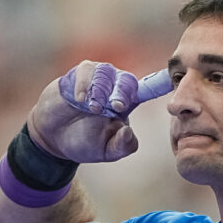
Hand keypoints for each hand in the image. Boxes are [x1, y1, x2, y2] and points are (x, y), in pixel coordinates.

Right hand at [27, 62, 171, 162]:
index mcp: (126, 104)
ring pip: (108, 73)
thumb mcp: (106, 151)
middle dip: (123, 92)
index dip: (158, 83)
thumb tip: (129, 131)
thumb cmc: (83, 142)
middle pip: (128, 80)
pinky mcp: (78, 75)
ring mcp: (96, 80)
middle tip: (115, 107)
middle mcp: (114, 88)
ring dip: (102, 90)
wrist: (53, 138)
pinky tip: (81, 100)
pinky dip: (85, 84)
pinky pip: (87, 71)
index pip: (146, 91)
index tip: (170, 79)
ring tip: (92, 109)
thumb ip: (122, 146)